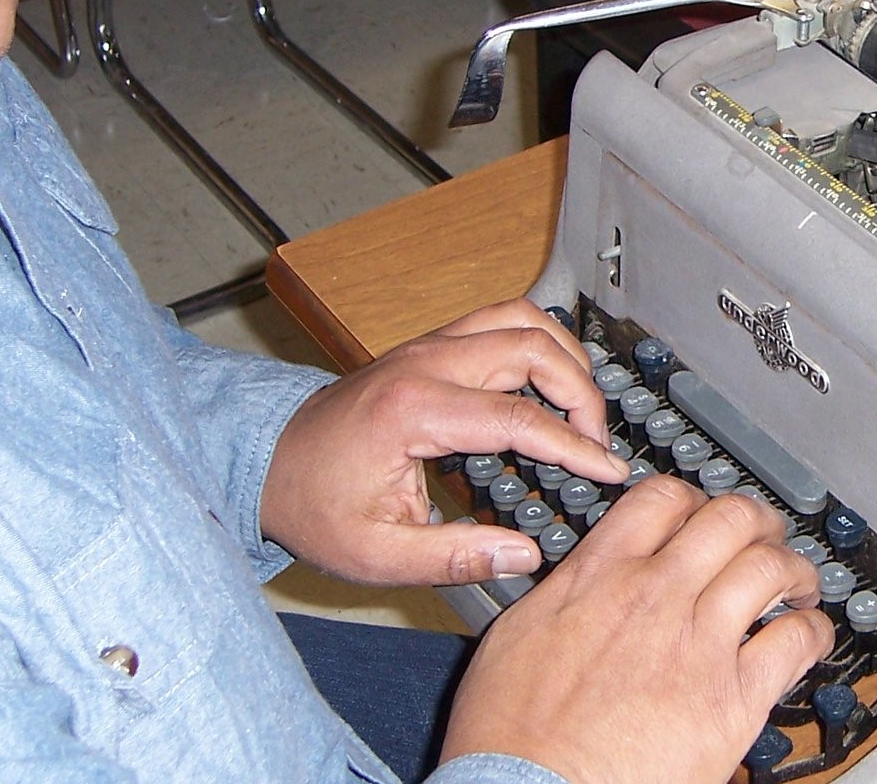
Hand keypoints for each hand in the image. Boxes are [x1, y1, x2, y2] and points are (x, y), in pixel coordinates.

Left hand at [260, 299, 626, 586]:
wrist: (266, 463)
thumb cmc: (314, 507)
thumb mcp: (376, 554)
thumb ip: (453, 557)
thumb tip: (523, 555)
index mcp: (413, 409)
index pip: (518, 416)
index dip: (575, 446)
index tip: (610, 472)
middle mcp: (424, 363)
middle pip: (531, 346)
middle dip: (581, 392)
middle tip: (596, 443)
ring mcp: (427, 346)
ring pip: (519, 318)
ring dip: (563, 355)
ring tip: (582, 408)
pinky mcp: (430, 346)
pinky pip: (498, 321)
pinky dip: (537, 343)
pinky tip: (549, 385)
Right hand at [441, 476, 835, 783]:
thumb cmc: (510, 734)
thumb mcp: (519, 634)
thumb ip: (565, 594)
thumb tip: (581, 582)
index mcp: (597, 576)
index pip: (661, 499)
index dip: (694, 499)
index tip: (703, 515)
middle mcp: (654, 596)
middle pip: (728, 519)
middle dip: (756, 521)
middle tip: (764, 537)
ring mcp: (698, 643)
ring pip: (770, 568)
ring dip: (794, 569)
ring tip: (798, 583)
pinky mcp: (731, 699)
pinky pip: (793, 642)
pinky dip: (812, 633)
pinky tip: (809, 637)